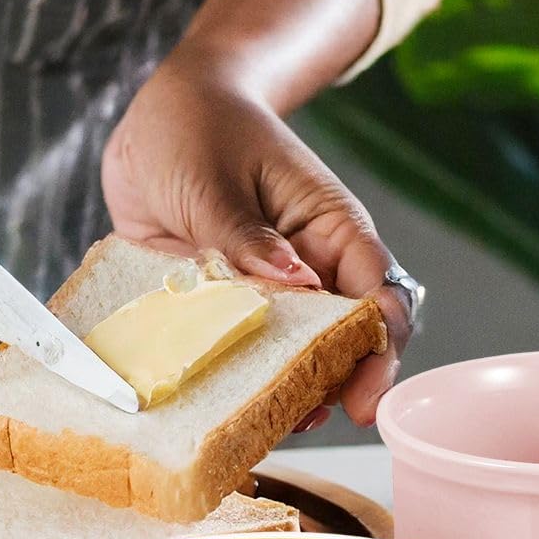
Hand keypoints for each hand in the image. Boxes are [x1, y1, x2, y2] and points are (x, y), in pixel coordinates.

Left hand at [101, 42, 412, 428]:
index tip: (363, 396)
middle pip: (343, 342)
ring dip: (283, 393)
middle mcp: (308, 269)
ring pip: (292, 358)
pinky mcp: (224, 308)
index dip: (379, 349)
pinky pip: (238, 355)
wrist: (158, 114)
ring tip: (263, 425)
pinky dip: (234, 382)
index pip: (378, 294)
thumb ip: (245, 232)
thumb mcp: (213, 176)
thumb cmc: (197, 125)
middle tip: (303, 421)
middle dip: (332, 387)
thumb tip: (294, 281)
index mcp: (330, 228)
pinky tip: (220, 408)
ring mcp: (266, 294)